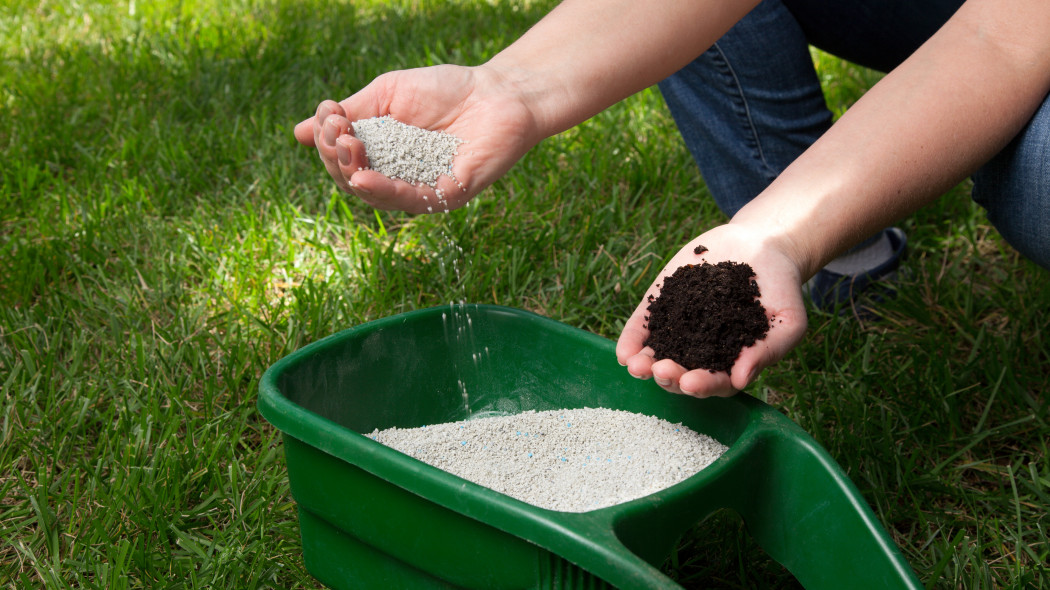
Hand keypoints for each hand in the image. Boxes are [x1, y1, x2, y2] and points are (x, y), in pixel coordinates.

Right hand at [293, 64, 540, 212]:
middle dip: (335, 155)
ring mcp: (422, 189)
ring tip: (345, 147)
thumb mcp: (387, 94)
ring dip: (351, 172)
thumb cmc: (447, 89)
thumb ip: (351, 113)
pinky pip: (409, 201)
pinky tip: (362, 176)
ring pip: (375, 195)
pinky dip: (382, 191)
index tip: (330, 112)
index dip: (328, 139)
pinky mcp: (447, 196)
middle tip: (337, 129)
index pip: (342, 158)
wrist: (498, 91)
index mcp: (382, 154)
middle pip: (351, 180)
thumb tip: (298, 132)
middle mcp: (398, 177)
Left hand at [615, 224, 807, 396]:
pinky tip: (623, 353)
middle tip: (662, 371)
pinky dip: (631, 341)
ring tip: (636, 366)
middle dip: (670, 376)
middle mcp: (702, 351)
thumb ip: (767, 351)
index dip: (703, 385)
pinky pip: (643, 326)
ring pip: (657, 355)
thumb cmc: (780, 289)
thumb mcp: (787, 321)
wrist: (762, 245)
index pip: (715, 382)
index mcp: (732, 362)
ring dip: (645, 366)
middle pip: (682, 374)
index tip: (692, 383)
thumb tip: (741, 381)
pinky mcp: (662, 305)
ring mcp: (679, 329)